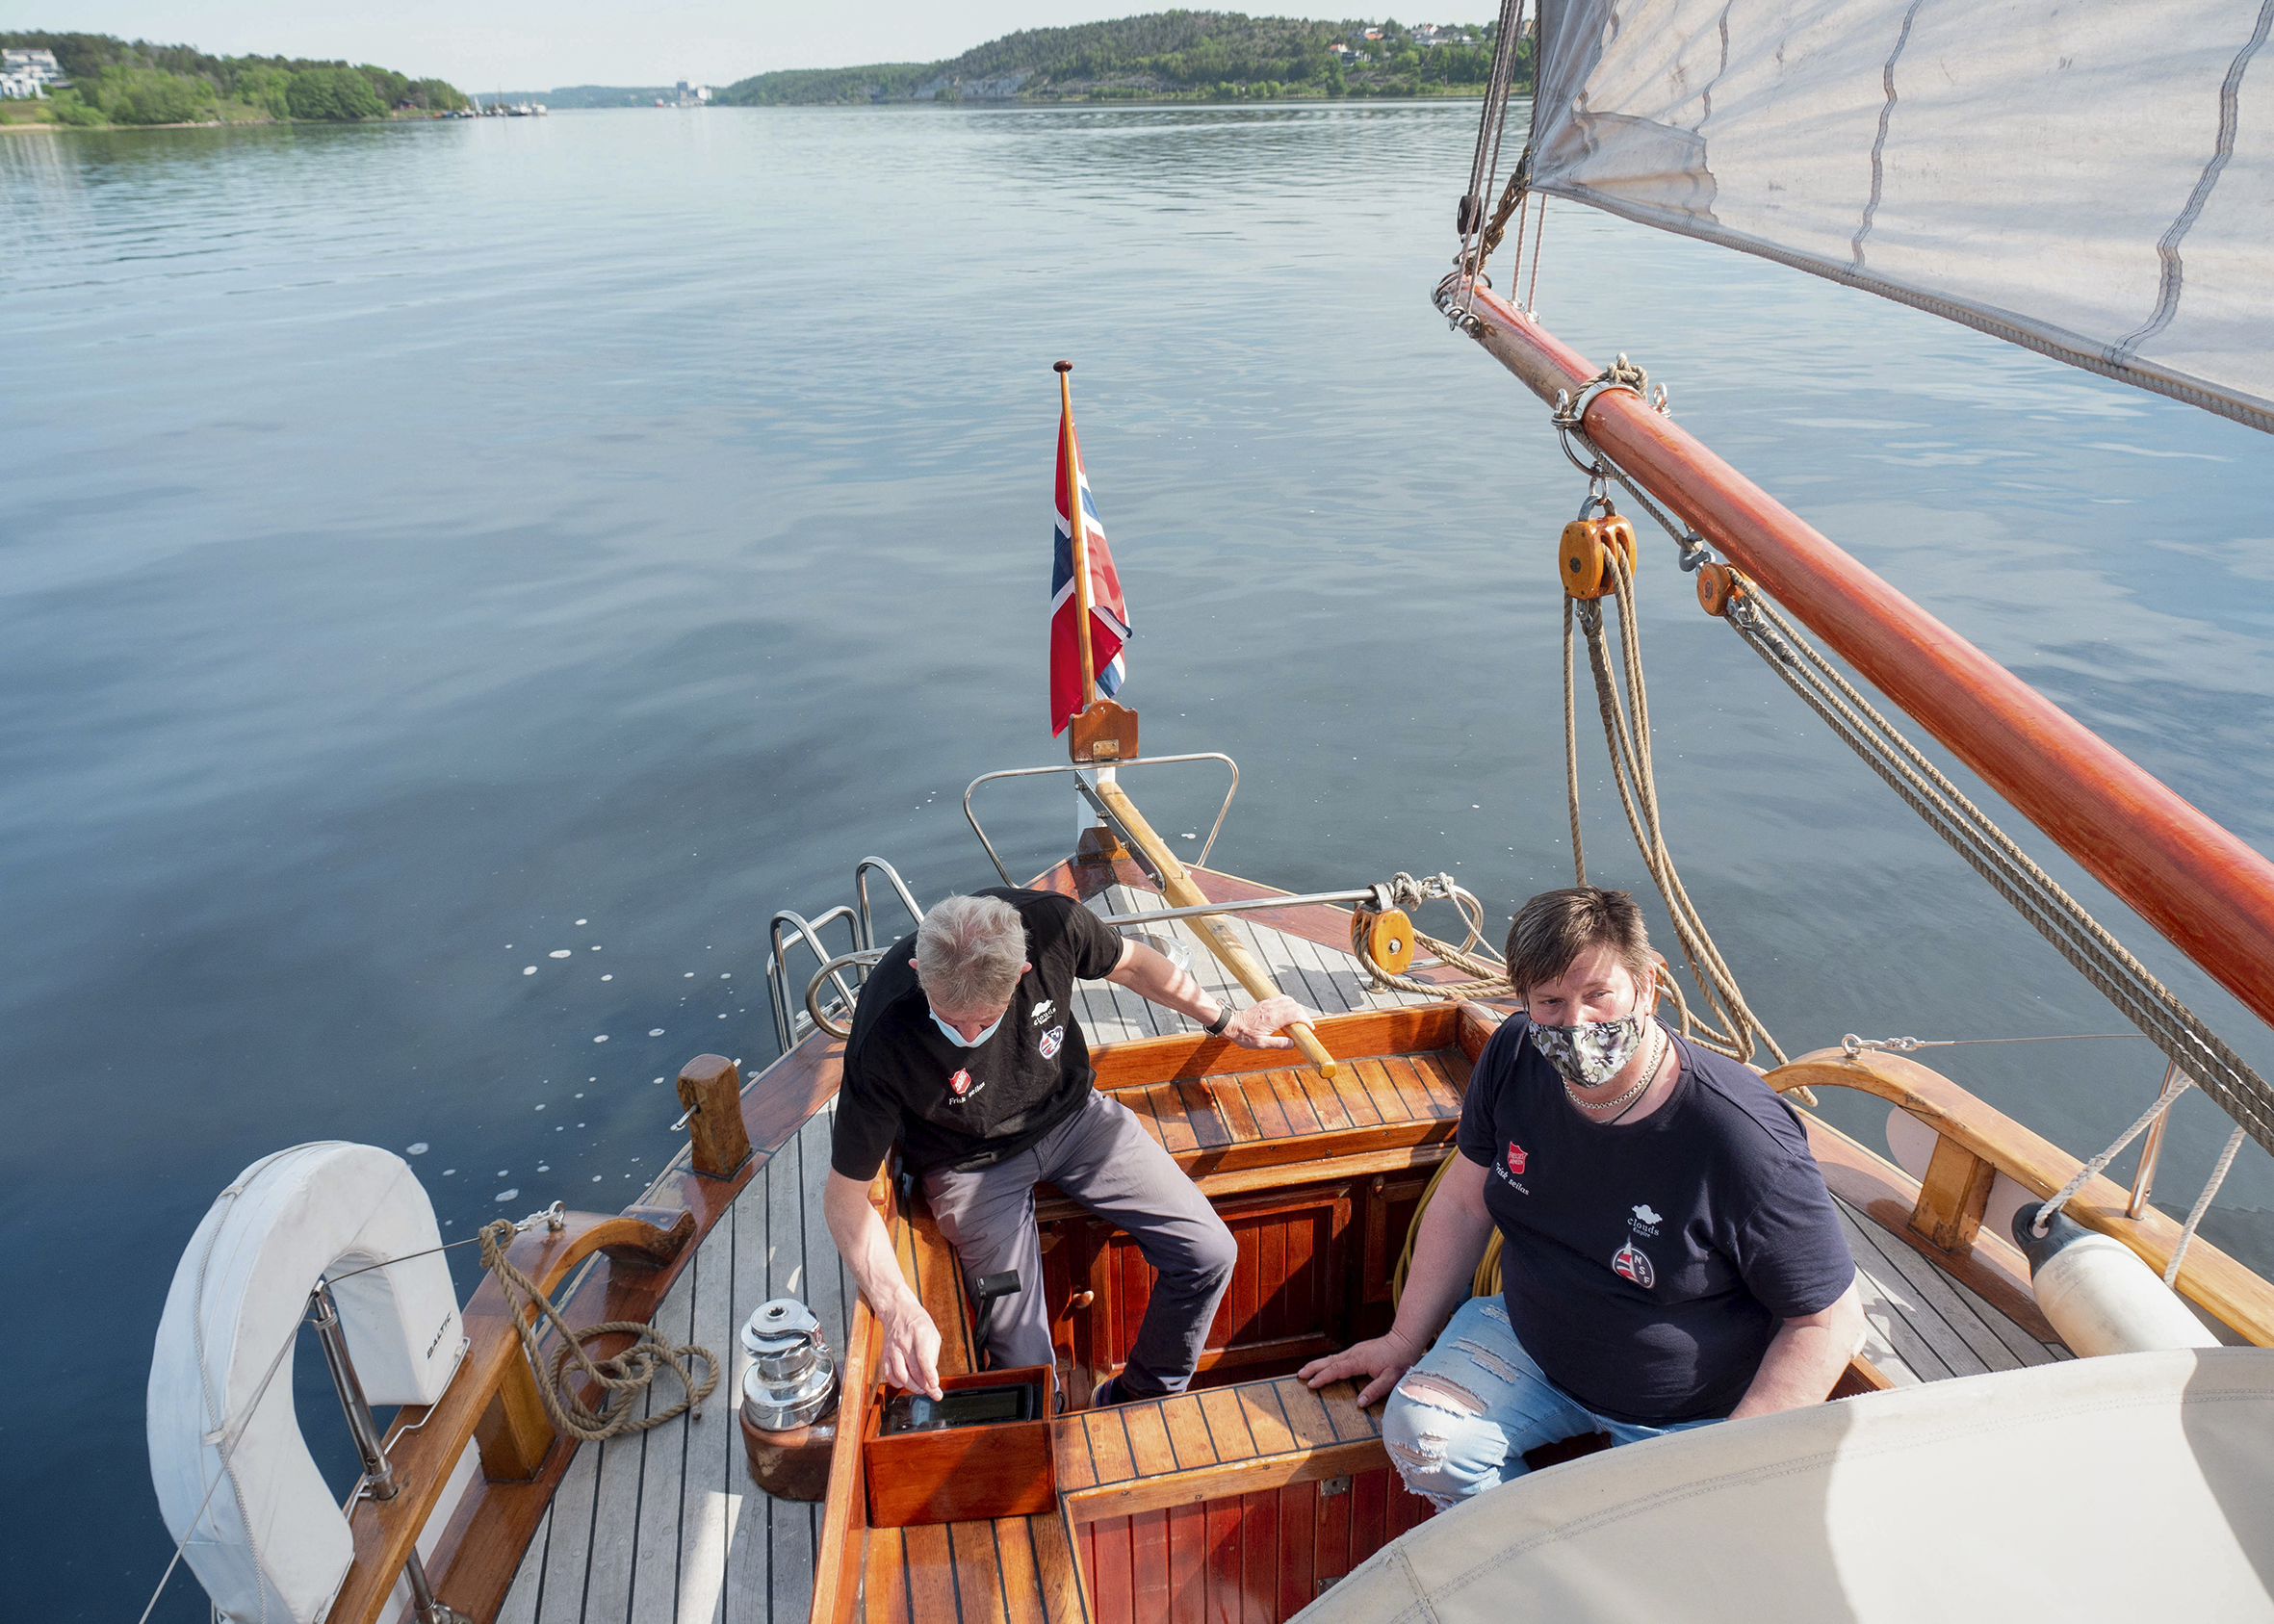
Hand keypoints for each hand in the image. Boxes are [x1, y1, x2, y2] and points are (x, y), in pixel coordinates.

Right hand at [875, 1299, 942, 1398]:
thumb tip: (931, 1374)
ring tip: (921, 1389)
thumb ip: (933, 1354)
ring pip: (900, 1375)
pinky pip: (888, 1374)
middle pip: (913, 1370)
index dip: (929, 1374)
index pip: (923, 1358)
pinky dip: (897, 1383)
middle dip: (925, 1387)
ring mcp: (893, 1349)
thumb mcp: (933, 1333)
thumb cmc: (918, 1323)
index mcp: (919, 1334)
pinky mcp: (885, 1354)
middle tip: (934, 1394)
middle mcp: (904, 1342)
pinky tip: (905, 1384)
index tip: (935, 1385)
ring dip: (912, 1386)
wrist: (897, 1311)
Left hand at [1222, 994, 1314, 1049]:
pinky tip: (1289, 1010)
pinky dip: (1289, 1003)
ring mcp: (1269, 1004)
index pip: (1296, 1015)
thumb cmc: (1244, 1035)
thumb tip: (1292, 1044)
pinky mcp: (1266, 1002)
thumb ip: (1277, 1043)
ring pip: (1290, 1001)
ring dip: (1297, 1008)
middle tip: (1306, 1026)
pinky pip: (1282, 998)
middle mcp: (1272, 1008)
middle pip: (1295, 1007)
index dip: (1306, 1020)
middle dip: (1304, 1015)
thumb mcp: (1261, 1044)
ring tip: (1299, 1019)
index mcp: (1273, 1018)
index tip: (1310, 1027)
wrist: (1232, 1024)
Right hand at [1298, 1330, 1421, 1407]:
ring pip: (1332, 1358)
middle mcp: (1354, 1354)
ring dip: (1318, 1364)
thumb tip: (1360, 1402)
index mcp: (1359, 1360)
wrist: (1405, 1341)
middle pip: (1329, 1361)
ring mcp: (1355, 1351)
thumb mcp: (1391, 1378)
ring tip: (1305, 1371)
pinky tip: (1324, 1367)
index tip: (1311, 1384)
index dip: (1323, 1377)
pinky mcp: (1357, 1351)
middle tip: (1299, 1375)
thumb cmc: (1400, 1360)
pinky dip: (1327, 1363)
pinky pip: (1338, 1358)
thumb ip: (1376, 1390)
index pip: (1336, 1369)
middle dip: (1313, 1368)